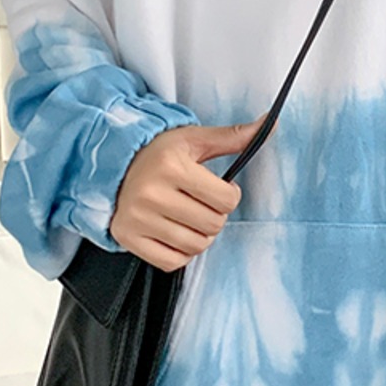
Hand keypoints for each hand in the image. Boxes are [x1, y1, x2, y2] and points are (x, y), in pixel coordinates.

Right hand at [108, 111, 273, 271]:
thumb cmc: (159, 153)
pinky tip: (175, 232)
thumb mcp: (195, 139)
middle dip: (215, 215)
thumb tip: (271, 123)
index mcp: (172, 167)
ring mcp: (138, 219)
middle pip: (213, 226)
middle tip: (201, 202)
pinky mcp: (128, 238)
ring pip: (196, 246)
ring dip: (201, 236)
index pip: (227, 200)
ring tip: (190, 217)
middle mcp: (152, 194)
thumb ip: (234, 137)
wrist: (114, 165)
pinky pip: (172, 263)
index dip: (230, 195)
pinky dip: (181, 253)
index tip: (218, 188)